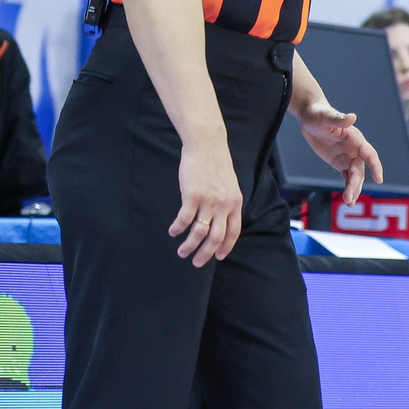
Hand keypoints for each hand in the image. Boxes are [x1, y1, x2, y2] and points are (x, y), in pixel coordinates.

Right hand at [170, 140, 243, 265]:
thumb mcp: (229, 186)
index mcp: (235, 203)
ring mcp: (208, 201)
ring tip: (182, 252)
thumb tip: (221, 220)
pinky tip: (173, 232)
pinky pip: (184, 219)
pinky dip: (178, 228)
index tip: (218, 257)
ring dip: (189, 245)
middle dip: (206, 253)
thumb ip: (227, 203)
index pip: (233, 232)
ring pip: (199, 232)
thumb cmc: (216, 165)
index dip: (225, 247)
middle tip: (197, 263)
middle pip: (216, 237)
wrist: (207, 146)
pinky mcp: (192, 196)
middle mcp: (224, 205)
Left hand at [297, 101, 385, 202]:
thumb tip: (352, 117)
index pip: (369, 154)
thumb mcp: (326, 116)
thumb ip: (339, 118)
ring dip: (353, 190)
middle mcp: (355, 150)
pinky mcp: (339, 162)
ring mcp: (347, 157)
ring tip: (348, 203)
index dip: (375, 166)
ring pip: (354, 177)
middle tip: (349, 199)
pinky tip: (347, 199)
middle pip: (359, 171)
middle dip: (355, 185)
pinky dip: (348, 188)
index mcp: (355, 139)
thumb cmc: (318, 113)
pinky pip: (346, 177)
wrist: (310, 116)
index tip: (379, 179)